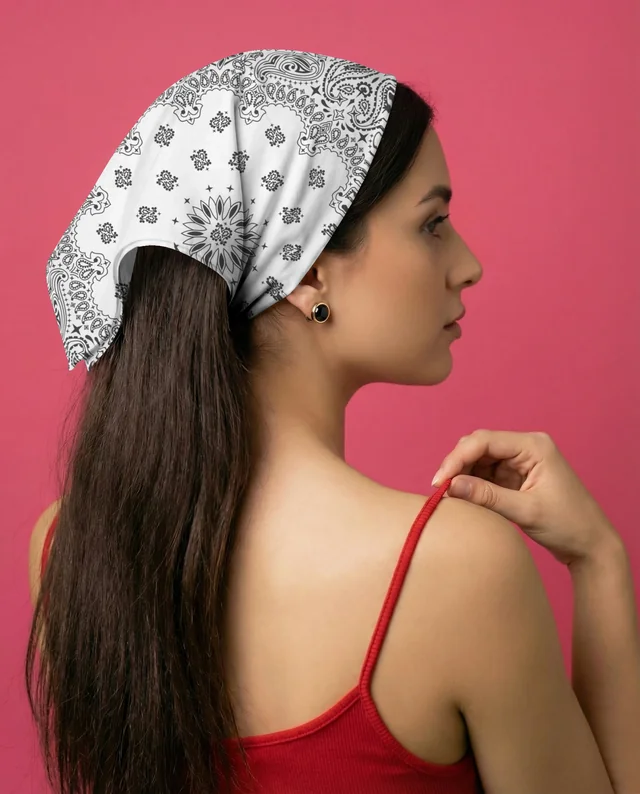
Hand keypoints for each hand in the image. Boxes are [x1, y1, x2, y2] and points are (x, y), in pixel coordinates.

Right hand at [432, 430, 621, 566]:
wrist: (590, 545)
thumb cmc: (568, 525)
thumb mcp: (525, 511)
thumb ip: (487, 496)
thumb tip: (451, 485)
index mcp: (534, 446)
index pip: (484, 441)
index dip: (457, 458)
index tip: (440, 481)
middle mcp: (526, 447)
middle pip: (478, 446)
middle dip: (457, 465)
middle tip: (441, 489)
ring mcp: (520, 461)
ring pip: (479, 459)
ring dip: (463, 475)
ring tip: (451, 495)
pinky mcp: (516, 476)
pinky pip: (486, 474)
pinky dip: (473, 484)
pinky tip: (465, 497)